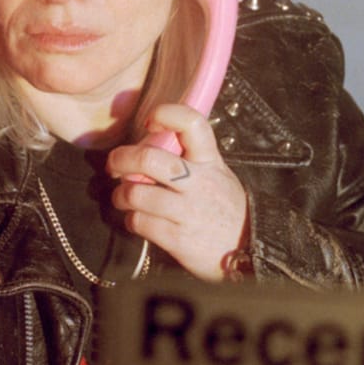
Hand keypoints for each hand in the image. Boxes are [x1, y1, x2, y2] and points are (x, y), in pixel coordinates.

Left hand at [106, 103, 248, 282]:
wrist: (249, 250)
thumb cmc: (226, 210)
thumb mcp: (218, 175)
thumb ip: (190, 159)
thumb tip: (150, 145)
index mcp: (209, 161)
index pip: (191, 123)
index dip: (166, 114)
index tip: (150, 122)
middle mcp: (199, 183)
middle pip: (148, 159)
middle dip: (121, 159)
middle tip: (114, 165)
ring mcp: (188, 211)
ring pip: (136, 194)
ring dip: (121, 196)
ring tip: (124, 198)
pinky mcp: (177, 239)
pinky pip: (139, 222)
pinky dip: (131, 221)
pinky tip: (138, 220)